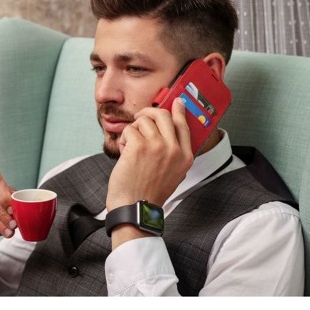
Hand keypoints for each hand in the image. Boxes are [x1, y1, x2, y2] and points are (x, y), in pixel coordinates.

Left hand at [107, 97, 193, 212]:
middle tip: (140, 117)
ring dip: (133, 131)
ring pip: (143, 121)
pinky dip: (124, 139)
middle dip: (148, 112)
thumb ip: (174, 152)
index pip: (184, 125)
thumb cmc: (148, 192)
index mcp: (185, 156)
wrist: (135, 207)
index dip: (179, 110)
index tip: (177, 101)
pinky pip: (129, 130)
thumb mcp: (173, 173)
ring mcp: (157, 146)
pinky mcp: (139, 146)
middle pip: (163, 115)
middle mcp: (174, 149)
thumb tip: (167, 131)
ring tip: (130, 146)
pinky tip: (124, 152)